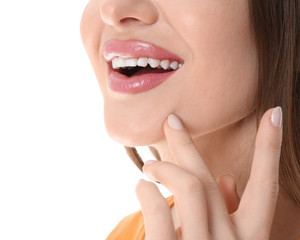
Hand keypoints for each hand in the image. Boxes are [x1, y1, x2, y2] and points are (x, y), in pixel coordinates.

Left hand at [135, 107, 282, 239]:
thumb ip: (227, 213)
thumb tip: (227, 178)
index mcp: (250, 239)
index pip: (266, 187)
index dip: (271, 148)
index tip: (274, 113)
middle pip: (208, 179)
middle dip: (186, 143)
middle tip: (170, 121)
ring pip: (188, 185)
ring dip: (163, 167)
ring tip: (149, 166)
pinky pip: (158, 208)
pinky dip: (147, 190)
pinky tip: (143, 187)